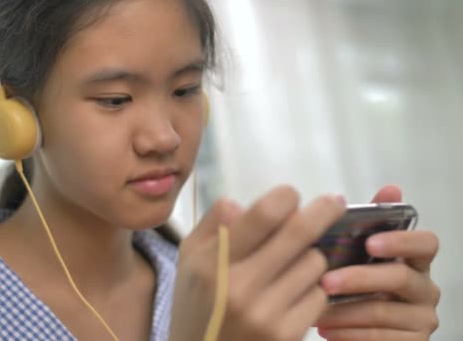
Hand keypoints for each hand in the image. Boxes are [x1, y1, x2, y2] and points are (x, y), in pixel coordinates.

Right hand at [170, 185, 346, 339]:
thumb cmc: (196, 305)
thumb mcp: (188, 259)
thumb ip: (213, 224)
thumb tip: (242, 203)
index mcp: (212, 262)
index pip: (263, 215)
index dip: (285, 197)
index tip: (292, 195)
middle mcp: (240, 287)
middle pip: (299, 233)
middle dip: (323, 211)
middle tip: (334, 201)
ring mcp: (267, 314)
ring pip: (314, 263)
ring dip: (309, 257)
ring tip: (290, 267)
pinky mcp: (288, 335)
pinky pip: (318, 295)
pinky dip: (311, 289)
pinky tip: (291, 296)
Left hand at [317, 185, 440, 339]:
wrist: (353, 328)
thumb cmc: (354, 285)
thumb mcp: (356, 254)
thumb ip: (369, 223)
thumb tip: (391, 187)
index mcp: (414, 260)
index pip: (426, 243)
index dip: (402, 241)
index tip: (370, 243)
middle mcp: (424, 288)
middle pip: (399, 278)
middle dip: (359, 278)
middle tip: (325, 281)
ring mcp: (421, 318)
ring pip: (383, 312)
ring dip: (344, 311)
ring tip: (315, 309)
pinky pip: (380, 338)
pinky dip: (348, 334)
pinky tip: (324, 329)